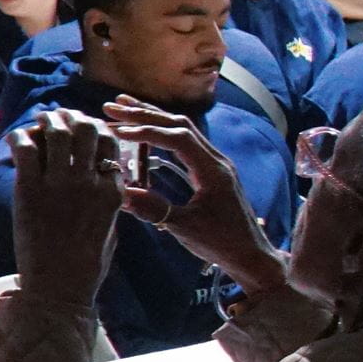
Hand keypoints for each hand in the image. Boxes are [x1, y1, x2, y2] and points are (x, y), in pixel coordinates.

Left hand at [8, 110, 125, 304]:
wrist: (59, 286)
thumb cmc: (87, 265)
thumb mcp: (111, 230)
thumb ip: (109, 204)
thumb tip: (106, 185)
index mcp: (112, 192)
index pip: (111, 146)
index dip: (99, 131)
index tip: (88, 128)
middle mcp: (89, 182)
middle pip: (88, 131)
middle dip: (76, 118)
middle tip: (65, 115)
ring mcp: (60, 184)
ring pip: (58, 133)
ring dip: (50, 120)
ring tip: (43, 119)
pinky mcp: (30, 190)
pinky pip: (25, 149)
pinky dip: (22, 137)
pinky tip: (19, 138)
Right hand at [102, 97, 290, 297]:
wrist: (250, 255)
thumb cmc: (222, 244)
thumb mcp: (185, 229)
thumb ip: (155, 209)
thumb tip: (121, 193)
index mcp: (213, 171)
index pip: (178, 139)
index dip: (147, 131)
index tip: (117, 129)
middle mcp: (216, 161)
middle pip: (181, 126)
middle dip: (145, 114)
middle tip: (112, 107)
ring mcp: (215, 164)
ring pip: (184, 130)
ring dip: (154, 117)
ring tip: (123, 106)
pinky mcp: (211, 171)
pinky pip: (186, 142)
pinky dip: (163, 131)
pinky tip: (146, 129)